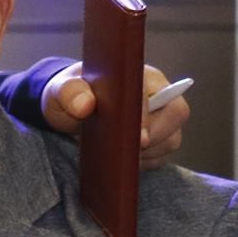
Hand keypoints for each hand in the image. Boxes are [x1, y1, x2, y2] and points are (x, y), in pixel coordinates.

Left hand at [40, 61, 189, 169]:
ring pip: (172, 138)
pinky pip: (164, 154)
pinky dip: (147, 162)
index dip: (146, 118)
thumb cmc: (69, 95)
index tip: (137, 139)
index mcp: (137, 74)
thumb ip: (69, 93)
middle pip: (176, 114)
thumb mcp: (61, 91)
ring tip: (119, 153)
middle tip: (124, 148)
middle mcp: (157, 91)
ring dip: (149, 153)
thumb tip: (85, 105)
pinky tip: (124, 160)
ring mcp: (161, 115)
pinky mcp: (159, 136)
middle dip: (154, 137)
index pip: (153, 94)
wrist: (69, 109)